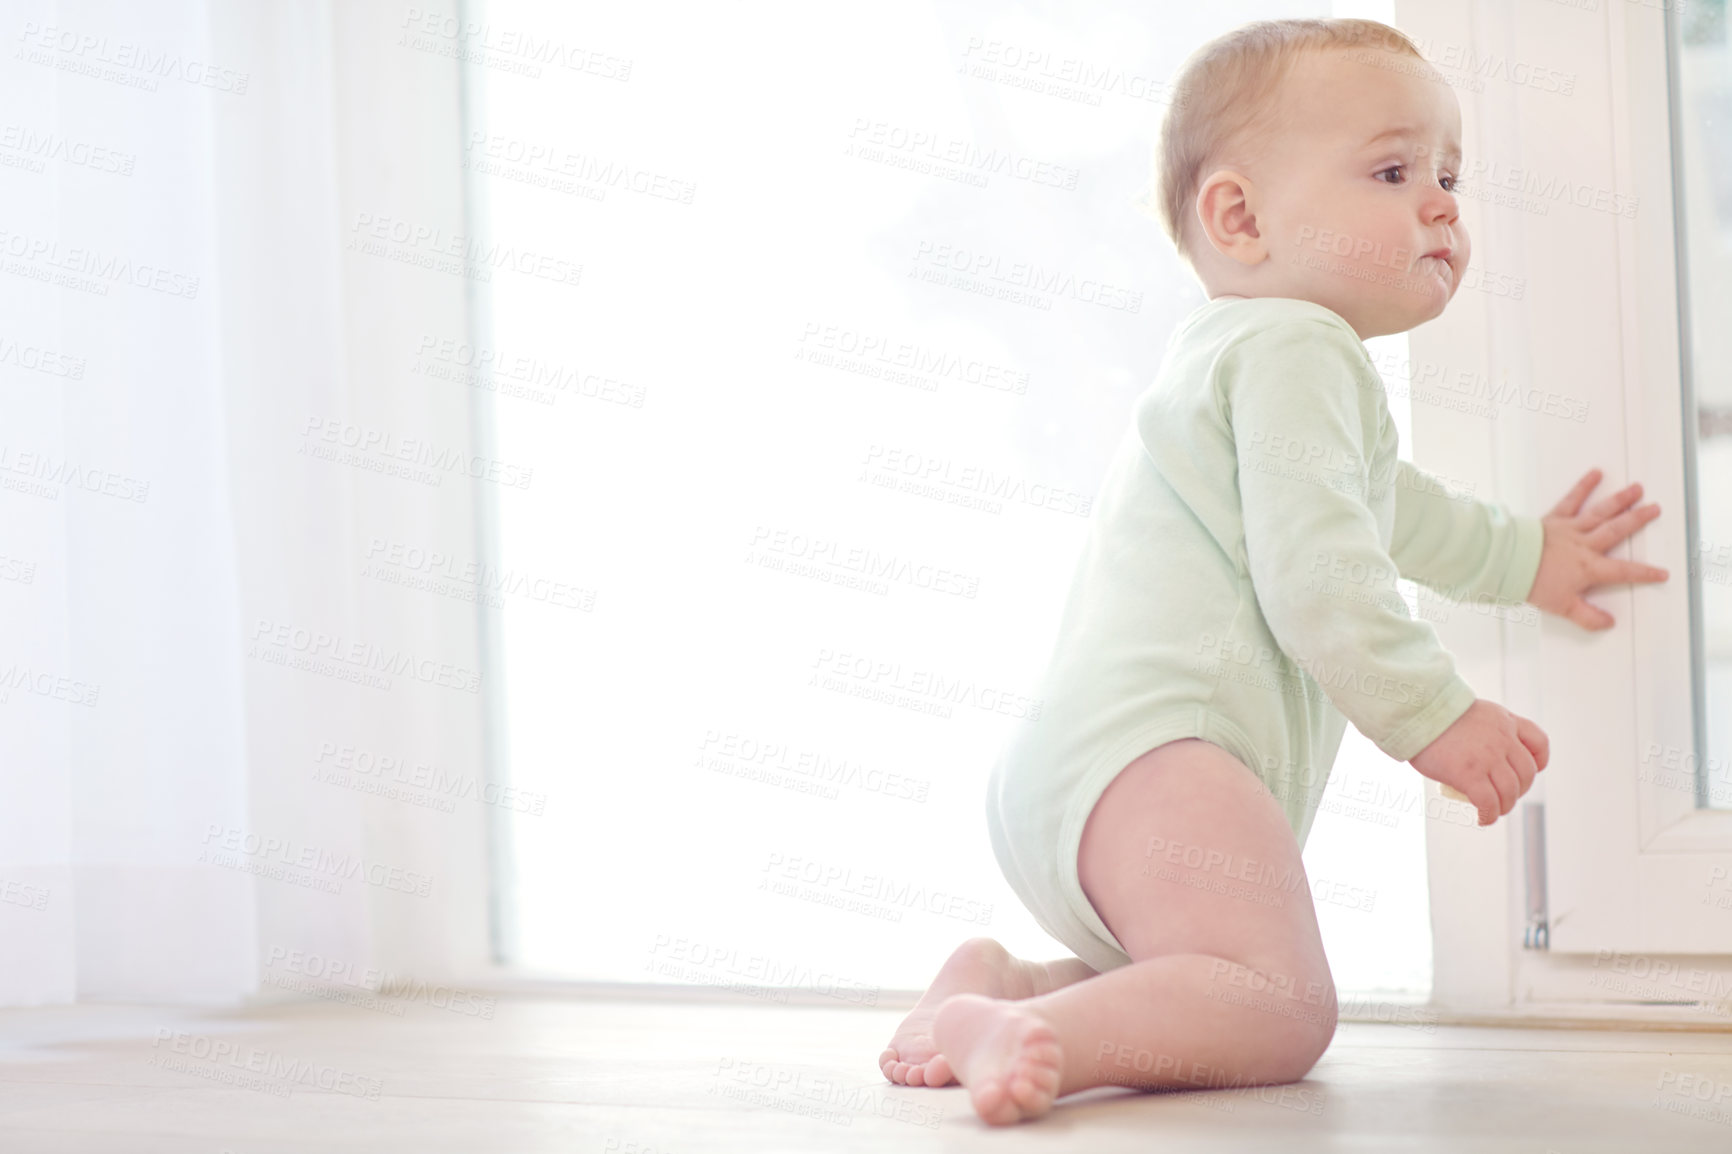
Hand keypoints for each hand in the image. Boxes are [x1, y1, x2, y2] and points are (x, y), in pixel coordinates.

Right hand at [1410, 699, 1548, 826]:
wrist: (1414, 713)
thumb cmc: (1434, 715)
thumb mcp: (1472, 713)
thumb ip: (1486, 730)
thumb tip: (1484, 757)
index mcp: (1505, 721)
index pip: (1539, 743)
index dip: (1539, 762)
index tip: (1528, 772)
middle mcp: (1502, 739)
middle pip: (1527, 773)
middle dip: (1519, 791)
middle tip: (1504, 797)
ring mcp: (1487, 757)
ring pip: (1510, 791)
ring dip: (1505, 806)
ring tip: (1493, 810)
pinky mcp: (1469, 774)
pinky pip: (1489, 802)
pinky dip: (1489, 815)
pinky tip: (1483, 819)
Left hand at [1527, 468, 1668, 629]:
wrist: (1506, 562)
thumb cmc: (1531, 582)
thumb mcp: (1562, 607)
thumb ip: (1587, 617)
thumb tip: (1607, 624)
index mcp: (1589, 567)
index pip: (1624, 572)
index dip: (1644, 573)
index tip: (1661, 573)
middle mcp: (1584, 545)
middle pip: (1617, 530)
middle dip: (1638, 520)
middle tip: (1655, 508)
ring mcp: (1570, 529)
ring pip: (1600, 512)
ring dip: (1620, 500)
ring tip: (1636, 489)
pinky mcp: (1553, 519)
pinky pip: (1570, 500)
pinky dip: (1583, 486)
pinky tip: (1595, 473)